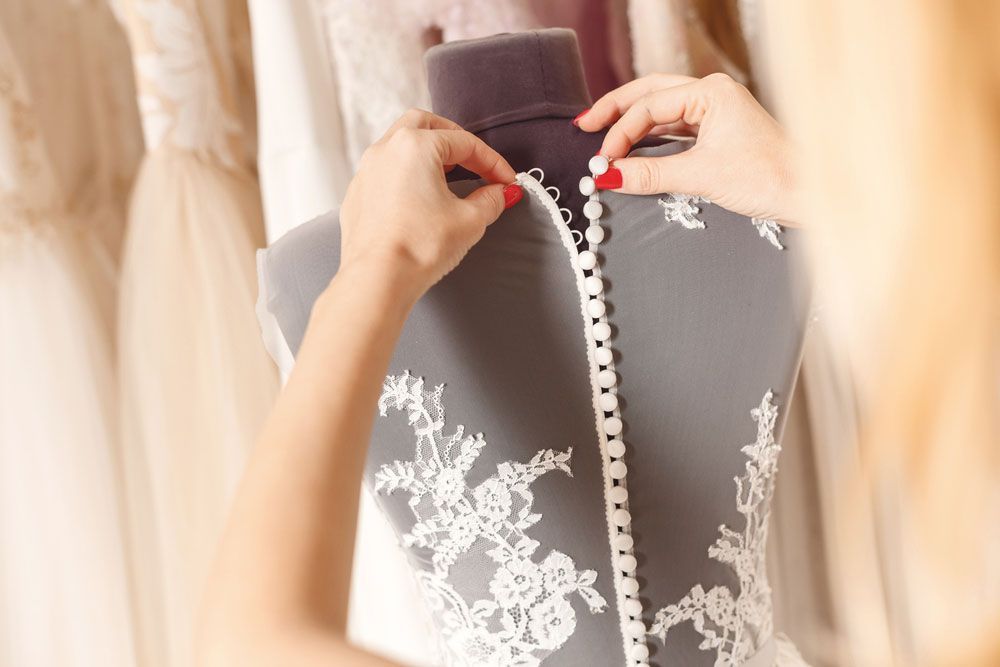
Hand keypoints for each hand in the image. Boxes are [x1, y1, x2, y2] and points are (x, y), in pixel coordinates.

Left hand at [338, 109, 520, 302]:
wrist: (378, 279)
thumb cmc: (420, 246)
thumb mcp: (470, 221)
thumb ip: (490, 200)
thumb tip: (500, 193)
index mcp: (415, 146)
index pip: (465, 143)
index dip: (492, 162)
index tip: (507, 181)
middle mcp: (386, 149)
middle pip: (424, 124)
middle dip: (453, 138)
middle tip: (473, 161)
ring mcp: (366, 171)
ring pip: (399, 145)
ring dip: (427, 155)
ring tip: (448, 177)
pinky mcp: (357, 195)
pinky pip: (385, 172)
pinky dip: (406, 175)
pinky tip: (419, 198)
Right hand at [576, 73, 800, 223]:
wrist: (810, 195)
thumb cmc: (769, 178)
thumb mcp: (702, 176)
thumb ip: (651, 175)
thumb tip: (609, 176)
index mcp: (711, 91)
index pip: (649, 106)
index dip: (620, 133)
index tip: (602, 161)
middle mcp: (713, 94)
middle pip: (650, 93)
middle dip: (616, 110)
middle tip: (584, 125)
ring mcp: (716, 112)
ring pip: (661, 111)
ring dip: (632, 125)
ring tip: (602, 137)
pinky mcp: (718, 132)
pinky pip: (674, 129)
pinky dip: (650, 139)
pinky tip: (632, 150)